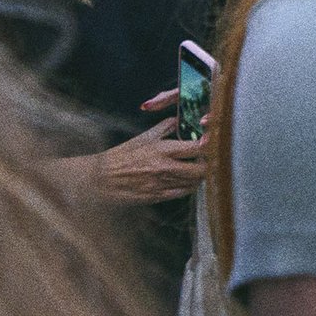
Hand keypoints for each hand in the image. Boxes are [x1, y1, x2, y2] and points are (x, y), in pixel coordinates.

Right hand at [90, 116, 208, 203]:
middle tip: (207, 159)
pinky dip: (188, 186)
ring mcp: (163, 184)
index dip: (209, 146)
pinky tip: (185, 180)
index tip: (213, 143)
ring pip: (194, 183)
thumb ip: (166, 127)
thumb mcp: (144, 137)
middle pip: (201, 169)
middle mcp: (166, 168)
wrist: (102, 178)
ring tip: (196, 169)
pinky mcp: (158, 197)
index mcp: (163, 149)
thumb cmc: (123, 155)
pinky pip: (183, 193)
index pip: (197, 148)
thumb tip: (180, 118)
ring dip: (199, 176)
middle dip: (208, 164)